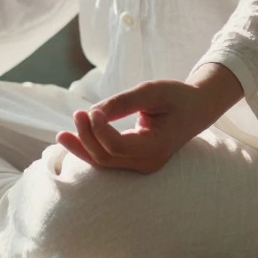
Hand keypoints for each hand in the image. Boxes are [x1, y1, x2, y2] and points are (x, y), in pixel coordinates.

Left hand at [57, 64, 242, 173]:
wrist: (196, 108)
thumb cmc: (176, 96)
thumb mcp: (151, 91)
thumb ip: (122, 102)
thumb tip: (92, 113)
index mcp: (157, 147)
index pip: (117, 147)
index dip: (98, 130)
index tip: (90, 110)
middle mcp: (149, 162)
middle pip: (107, 157)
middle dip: (86, 137)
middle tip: (76, 113)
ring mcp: (142, 165)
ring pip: (103, 163)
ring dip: (81, 148)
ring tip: (60, 135)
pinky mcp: (135, 161)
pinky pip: (107, 159)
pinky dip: (88, 149)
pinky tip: (70, 139)